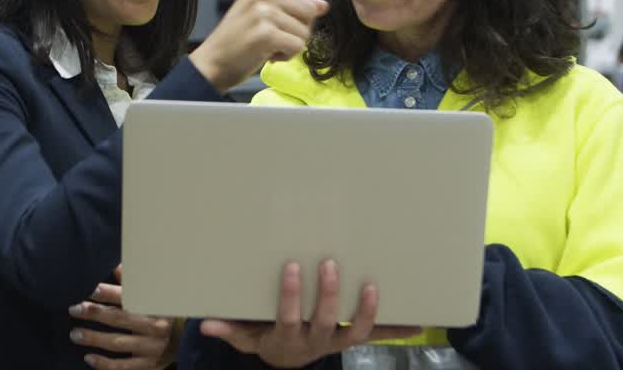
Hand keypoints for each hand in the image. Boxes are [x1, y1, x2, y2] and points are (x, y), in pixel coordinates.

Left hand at [69, 266, 177, 368]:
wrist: (191, 337)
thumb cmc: (168, 311)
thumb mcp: (158, 294)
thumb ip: (136, 281)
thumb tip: (115, 266)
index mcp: (156, 305)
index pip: (127, 297)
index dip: (107, 293)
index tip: (89, 288)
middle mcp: (155, 326)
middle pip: (119, 318)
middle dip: (94, 313)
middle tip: (74, 309)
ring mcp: (152, 348)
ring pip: (117, 343)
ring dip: (94, 338)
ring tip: (75, 334)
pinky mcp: (150, 365)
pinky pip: (123, 367)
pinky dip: (104, 364)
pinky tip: (88, 358)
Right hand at [191, 0, 350, 91]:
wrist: (213, 62)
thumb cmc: (240, 39)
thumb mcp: (266, 16)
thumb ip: (292, 6)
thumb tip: (321, 4)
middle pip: (310, 10)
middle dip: (298, 29)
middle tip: (272, 37)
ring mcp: (264, 11)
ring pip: (305, 31)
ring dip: (291, 45)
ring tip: (266, 45)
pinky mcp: (266, 32)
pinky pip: (297, 45)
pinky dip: (286, 55)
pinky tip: (267, 54)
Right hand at [200, 260, 421, 367]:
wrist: (289, 361)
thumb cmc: (267, 338)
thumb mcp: (247, 336)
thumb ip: (230, 328)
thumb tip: (205, 322)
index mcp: (287, 337)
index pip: (288, 315)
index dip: (291, 294)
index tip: (293, 266)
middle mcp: (315, 341)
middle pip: (324, 319)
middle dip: (328, 293)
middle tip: (330, 262)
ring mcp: (336, 341)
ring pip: (354, 331)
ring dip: (365, 311)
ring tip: (372, 286)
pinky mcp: (353, 338)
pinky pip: (377, 337)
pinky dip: (397, 330)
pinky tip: (418, 322)